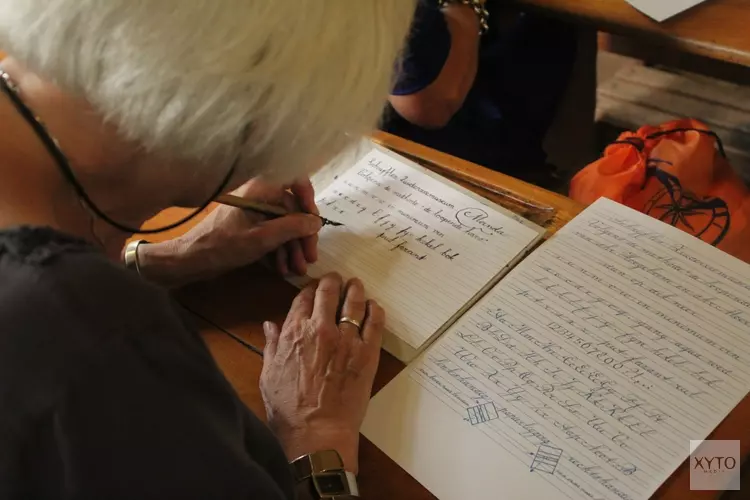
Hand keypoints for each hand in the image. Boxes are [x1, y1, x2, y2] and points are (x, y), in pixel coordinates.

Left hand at [137, 178, 321, 286]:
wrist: (190, 260)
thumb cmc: (223, 245)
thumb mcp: (262, 239)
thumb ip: (292, 228)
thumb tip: (316, 221)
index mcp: (261, 189)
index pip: (295, 180)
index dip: (309, 199)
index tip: (314, 223)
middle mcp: (259, 195)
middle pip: (292, 209)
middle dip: (302, 235)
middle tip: (310, 258)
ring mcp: (253, 212)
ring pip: (283, 224)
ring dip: (292, 247)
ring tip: (297, 269)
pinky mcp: (248, 227)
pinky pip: (271, 233)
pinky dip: (279, 250)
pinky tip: (282, 269)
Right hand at [260, 274, 384, 473]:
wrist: (316, 431)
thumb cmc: (288, 408)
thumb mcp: (269, 374)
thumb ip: (272, 345)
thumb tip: (270, 325)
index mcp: (294, 331)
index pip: (303, 297)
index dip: (309, 289)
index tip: (314, 289)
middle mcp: (321, 328)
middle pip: (328, 292)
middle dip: (332, 282)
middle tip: (337, 280)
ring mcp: (347, 339)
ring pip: (354, 302)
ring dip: (355, 289)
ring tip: (356, 285)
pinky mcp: (367, 353)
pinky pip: (375, 322)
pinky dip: (375, 310)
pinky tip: (374, 306)